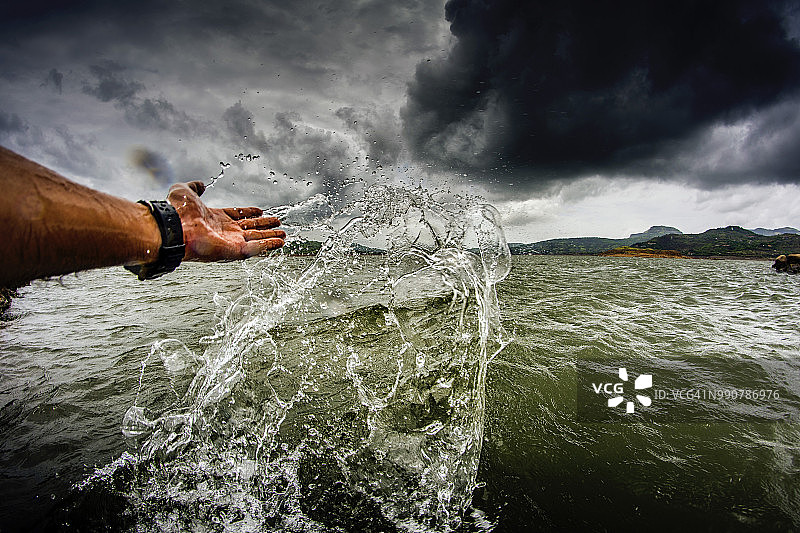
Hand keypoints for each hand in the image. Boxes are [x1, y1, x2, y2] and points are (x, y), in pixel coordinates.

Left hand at [167, 181, 284, 260]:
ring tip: (284, 234)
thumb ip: (194, 187)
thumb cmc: (178, 211)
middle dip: (264, 226)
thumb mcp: (185, 191)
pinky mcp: (234, 251)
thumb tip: (200, 184)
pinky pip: (255, 249)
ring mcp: (230, 241)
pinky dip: (268, 246)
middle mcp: (224, 231)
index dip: (249, 213)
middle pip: (250, 228)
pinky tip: (279, 243)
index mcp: (215, 218)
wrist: (175, 227)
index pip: (237, 215)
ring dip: (270, 236)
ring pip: (256, 238)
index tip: (260, 211)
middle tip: (278, 224)